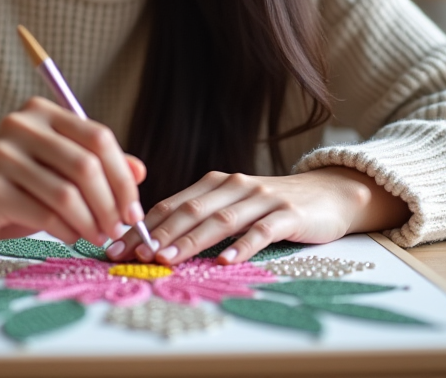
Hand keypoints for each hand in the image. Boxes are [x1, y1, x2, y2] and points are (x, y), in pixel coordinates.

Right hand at [0, 96, 145, 253]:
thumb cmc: (15, 191)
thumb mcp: (59, 174)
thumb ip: (98, 168)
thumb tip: (140, 172)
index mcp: (42, 112)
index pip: (98, 137)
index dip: (122, 176)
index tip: (134, 210)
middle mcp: (20, 124)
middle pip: (86, 164)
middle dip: (110, 203)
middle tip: (119, 230)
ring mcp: (2, 153)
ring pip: (67, 192)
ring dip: (91, 222)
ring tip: (98, 238)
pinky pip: (44, 213)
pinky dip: (66, 231)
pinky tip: (71, 237)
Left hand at [107, 167, 410, 264]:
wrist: (329, 194)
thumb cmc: (272, 206)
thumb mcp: (232, 206)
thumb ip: (200, 218)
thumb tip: (153, 244)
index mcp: (213, 183)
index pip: (170, 205)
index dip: (142, 227)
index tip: (116, 248)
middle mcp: (233, 186)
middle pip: (189, 211)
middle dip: (158, 235)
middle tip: (135, 256)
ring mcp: (261, 198)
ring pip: (220, 220)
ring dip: (191, 240)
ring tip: (168, 259)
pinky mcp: (288, 214)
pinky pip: (261, 231)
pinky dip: (242, 246)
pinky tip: (226, 261)